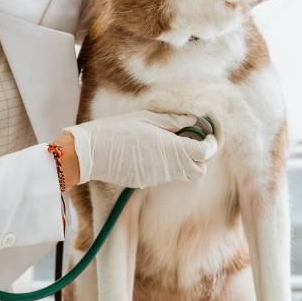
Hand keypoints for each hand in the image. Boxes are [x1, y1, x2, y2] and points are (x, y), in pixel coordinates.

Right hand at [61, 110, 218, 188]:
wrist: (91, 153)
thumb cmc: (117, 130)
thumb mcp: (146, 118)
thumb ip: (173, 121)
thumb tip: (194, 121)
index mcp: (171, 148)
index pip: (205, 152)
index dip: (210, 143)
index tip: (206, 134)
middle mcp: (169, 166)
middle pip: (199, 168)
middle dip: (200, 156)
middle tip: (189, 139)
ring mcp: (158, 177)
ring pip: (183, 174)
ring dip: (184, 161)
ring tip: (169, 144)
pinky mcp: (147, 182)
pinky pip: (166, 176)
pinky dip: (167, 166)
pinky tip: (152, 153)